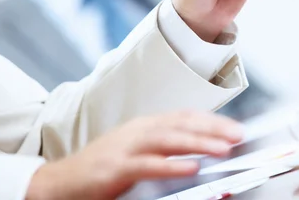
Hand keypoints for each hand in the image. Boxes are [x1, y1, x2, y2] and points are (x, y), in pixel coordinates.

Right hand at [26, 110, 242, 199]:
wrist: (59, 182)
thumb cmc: (102, 168)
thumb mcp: (137, 152)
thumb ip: (166, 151)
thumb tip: (198, 157)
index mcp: (146, 126)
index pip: (185, 117)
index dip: (212, 121)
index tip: (235, 128)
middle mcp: (139, 131)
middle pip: (182, 124)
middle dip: (213, 128)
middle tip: (238, 135)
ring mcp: (126, 148)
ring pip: (169, 140)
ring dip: (199, 143)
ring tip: (223, 149)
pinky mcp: (115, 168)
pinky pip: (149, 165)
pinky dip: (172, 166)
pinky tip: (191, 168)